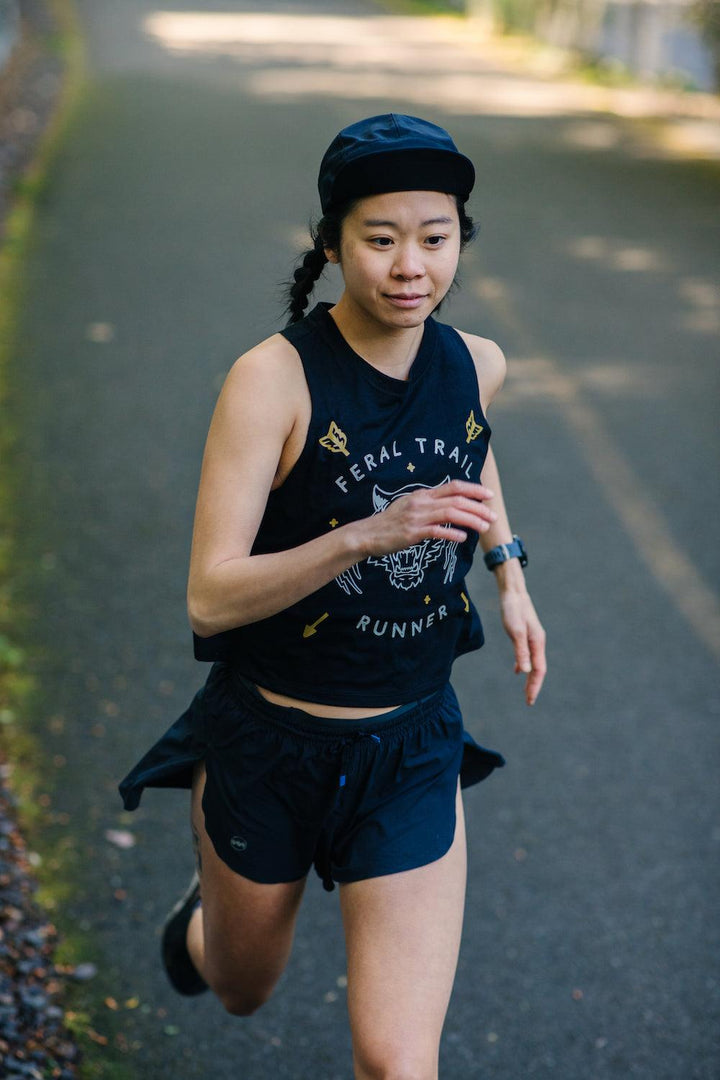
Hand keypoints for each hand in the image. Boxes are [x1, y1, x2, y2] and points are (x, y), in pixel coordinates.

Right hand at [361, 480, 497, 557]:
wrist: (368, 534)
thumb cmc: (391, 522)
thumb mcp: (410, 505)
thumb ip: (430, 503)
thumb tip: (451, 504)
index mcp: (423, 494)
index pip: (453, 486)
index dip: (473, 489)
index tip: (489, 495)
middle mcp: (422, 502)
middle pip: (456, 500)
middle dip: (478, 507)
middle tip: (493, 516)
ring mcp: (417, 517)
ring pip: (450, 514)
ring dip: (471, 520)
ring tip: (484, 527)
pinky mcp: (412, 533)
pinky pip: (436, 532)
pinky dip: (451, 534)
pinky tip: (462, 538)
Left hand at [499, 584, 546, 705]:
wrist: (513, 592)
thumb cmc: (513, 610)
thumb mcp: (515, 632)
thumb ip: (520, 651)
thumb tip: (524, 672)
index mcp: (537, 643)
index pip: (538, 670)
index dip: (534, 686)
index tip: (529, 700)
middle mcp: (537, 642)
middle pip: (538, 669)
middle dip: (534, 685)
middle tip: (528, 701)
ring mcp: (532, 639)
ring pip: (533, 663)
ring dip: (530, 677)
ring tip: (525, 691)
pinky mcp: (525, 635)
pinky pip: (527, 655)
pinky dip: (523, 665)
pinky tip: (516, 670)